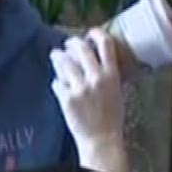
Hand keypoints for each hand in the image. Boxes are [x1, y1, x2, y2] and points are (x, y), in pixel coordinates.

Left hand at [50, 30, 126, 155]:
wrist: (101, 139)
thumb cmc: (111, 117)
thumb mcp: (116, 91)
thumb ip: (107, 75)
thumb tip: (96, 60)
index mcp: (112, 75)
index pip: (105, 45)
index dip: (97, 34)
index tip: (91, 32)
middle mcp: (95, 78)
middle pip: (81, 49)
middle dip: (72, 43)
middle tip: (68, 43)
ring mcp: (79, 88)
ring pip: (64, 63)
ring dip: (58, 57)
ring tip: (55, 55)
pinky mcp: (66, 98)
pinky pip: (57, 82)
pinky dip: (57, 82)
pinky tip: (58, 83)